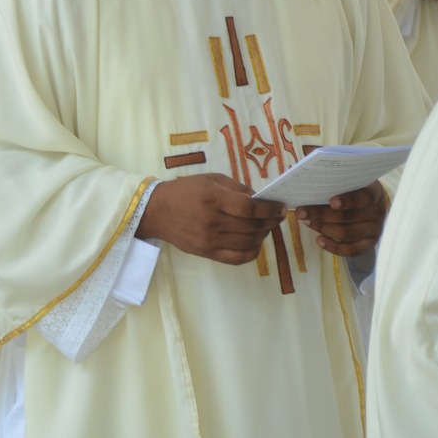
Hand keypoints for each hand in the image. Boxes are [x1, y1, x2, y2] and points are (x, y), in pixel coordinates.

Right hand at [137, 173, 284, 264]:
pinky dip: (252, 252)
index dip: (270, 209)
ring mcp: (210, 240)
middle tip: (278, 216)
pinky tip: (256, 243)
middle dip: (271, 221)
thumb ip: (236, 188)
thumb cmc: (184, 191)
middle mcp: (212, 220)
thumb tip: (261, 199)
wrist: (156, 212)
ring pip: (248, 242)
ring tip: (267, 227)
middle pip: (252, 226)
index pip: (250, 208)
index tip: (282, 207)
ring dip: (264, 235)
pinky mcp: (207, 253)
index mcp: (213, 198)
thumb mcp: (209, 180)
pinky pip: (237, 258)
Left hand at [295, 184, 388, 257]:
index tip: (331, 201)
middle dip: (322, 215)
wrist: (371, 205)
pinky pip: (352, 250)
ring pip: (348, 233)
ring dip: (324, 228)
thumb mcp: (348, 179)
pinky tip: (319, 240)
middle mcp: (378, 211)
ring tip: (306, 221)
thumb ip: (329, 175)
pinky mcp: (369, 243)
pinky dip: (334, 247)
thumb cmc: (352, 188)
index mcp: (374, 191)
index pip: (364, 196)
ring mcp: (375, 229)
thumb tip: (298, 173)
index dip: (348, 200)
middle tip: (301, 212)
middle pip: (350, 217)